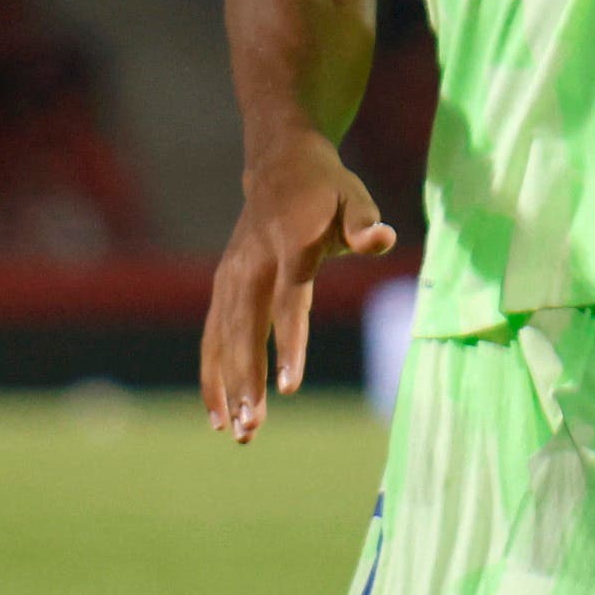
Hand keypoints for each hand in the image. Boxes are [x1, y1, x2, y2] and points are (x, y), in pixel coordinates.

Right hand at [201, 134, 394, 443]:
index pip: (289, 299)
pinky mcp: (224, 283)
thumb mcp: (354, 196)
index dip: (288, 342)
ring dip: (227, 384)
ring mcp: (234, 273)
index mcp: (292, 242)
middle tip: (252, 428)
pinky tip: (217, 413)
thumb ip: (365, 222)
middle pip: (248, 326)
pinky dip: (211, 372)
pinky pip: (213, 333)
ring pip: (225, 335)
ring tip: (236, 432)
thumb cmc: (327, 188)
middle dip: (247, 378)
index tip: (289, 387)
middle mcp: (256, 261)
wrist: (279, 162)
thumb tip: (382, 238)